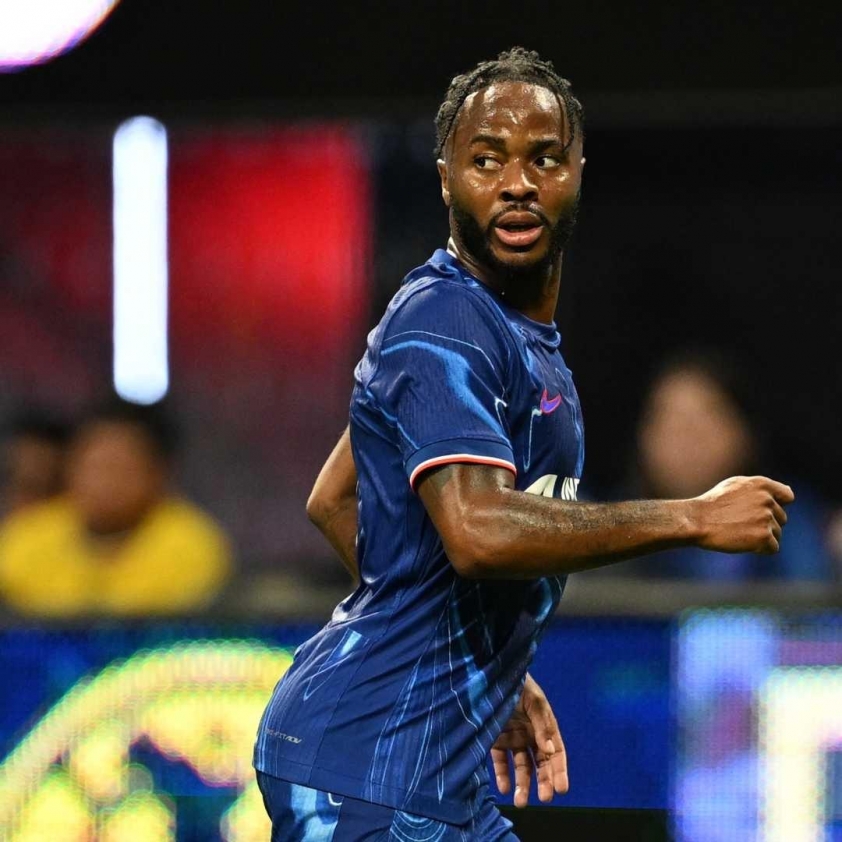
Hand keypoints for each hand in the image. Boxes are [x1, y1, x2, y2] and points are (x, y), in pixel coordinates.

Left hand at [491, 673, 567, 807]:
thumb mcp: (533, 700)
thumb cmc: (517, 683)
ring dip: (522, 784)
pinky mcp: (495, 738)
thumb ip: (542, 724)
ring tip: (521, 801)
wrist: (490, 672)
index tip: (561, 789)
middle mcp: (530, 734)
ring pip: (521, 766)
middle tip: (544, 798)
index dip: (559, 770)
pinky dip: (502, 775)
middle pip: (540, 763)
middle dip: (543, 781)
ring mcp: (513, 737)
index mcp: (544, 724)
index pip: (556, 752)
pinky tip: (504, 788)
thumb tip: (551, 750)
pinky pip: (500, 761)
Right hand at [694, 476, 794, 553]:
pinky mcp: (763, 536)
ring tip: (739, 532)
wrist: (696, 520)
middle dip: (766, 523)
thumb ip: (761, 488)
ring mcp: (766, 518)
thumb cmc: (712, 504)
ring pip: (777, 534)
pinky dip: (760, 549)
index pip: (787, 496)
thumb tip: (789, 494)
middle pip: (782, 518)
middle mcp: (767, 499)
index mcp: (761, 485)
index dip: (776, 506)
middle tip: (741, 524)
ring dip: (762, 537)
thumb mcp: (735, 485)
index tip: (759, 511)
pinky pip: (773, 548)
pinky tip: (743, 542)